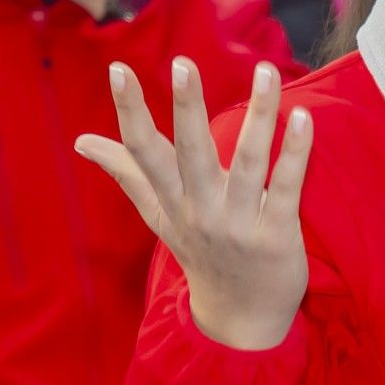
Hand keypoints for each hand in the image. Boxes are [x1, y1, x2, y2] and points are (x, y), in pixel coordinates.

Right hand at [77, 58, 310, 350]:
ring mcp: (239, 224)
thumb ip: (126, 173)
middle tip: (184, 64)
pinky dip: (295, 154)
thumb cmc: (200, 254)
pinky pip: (286, 189)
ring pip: (249, 162)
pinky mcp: (276, 235)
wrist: (240, 319)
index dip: (130, 111)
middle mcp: (200, 210)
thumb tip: (82, 141)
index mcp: (171, 201)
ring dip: (259, 115)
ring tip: (266, 70)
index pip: (144, 152)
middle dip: (187, 109)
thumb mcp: (158, 216)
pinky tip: (302, 118)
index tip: (119, 70)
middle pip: (192, 153)